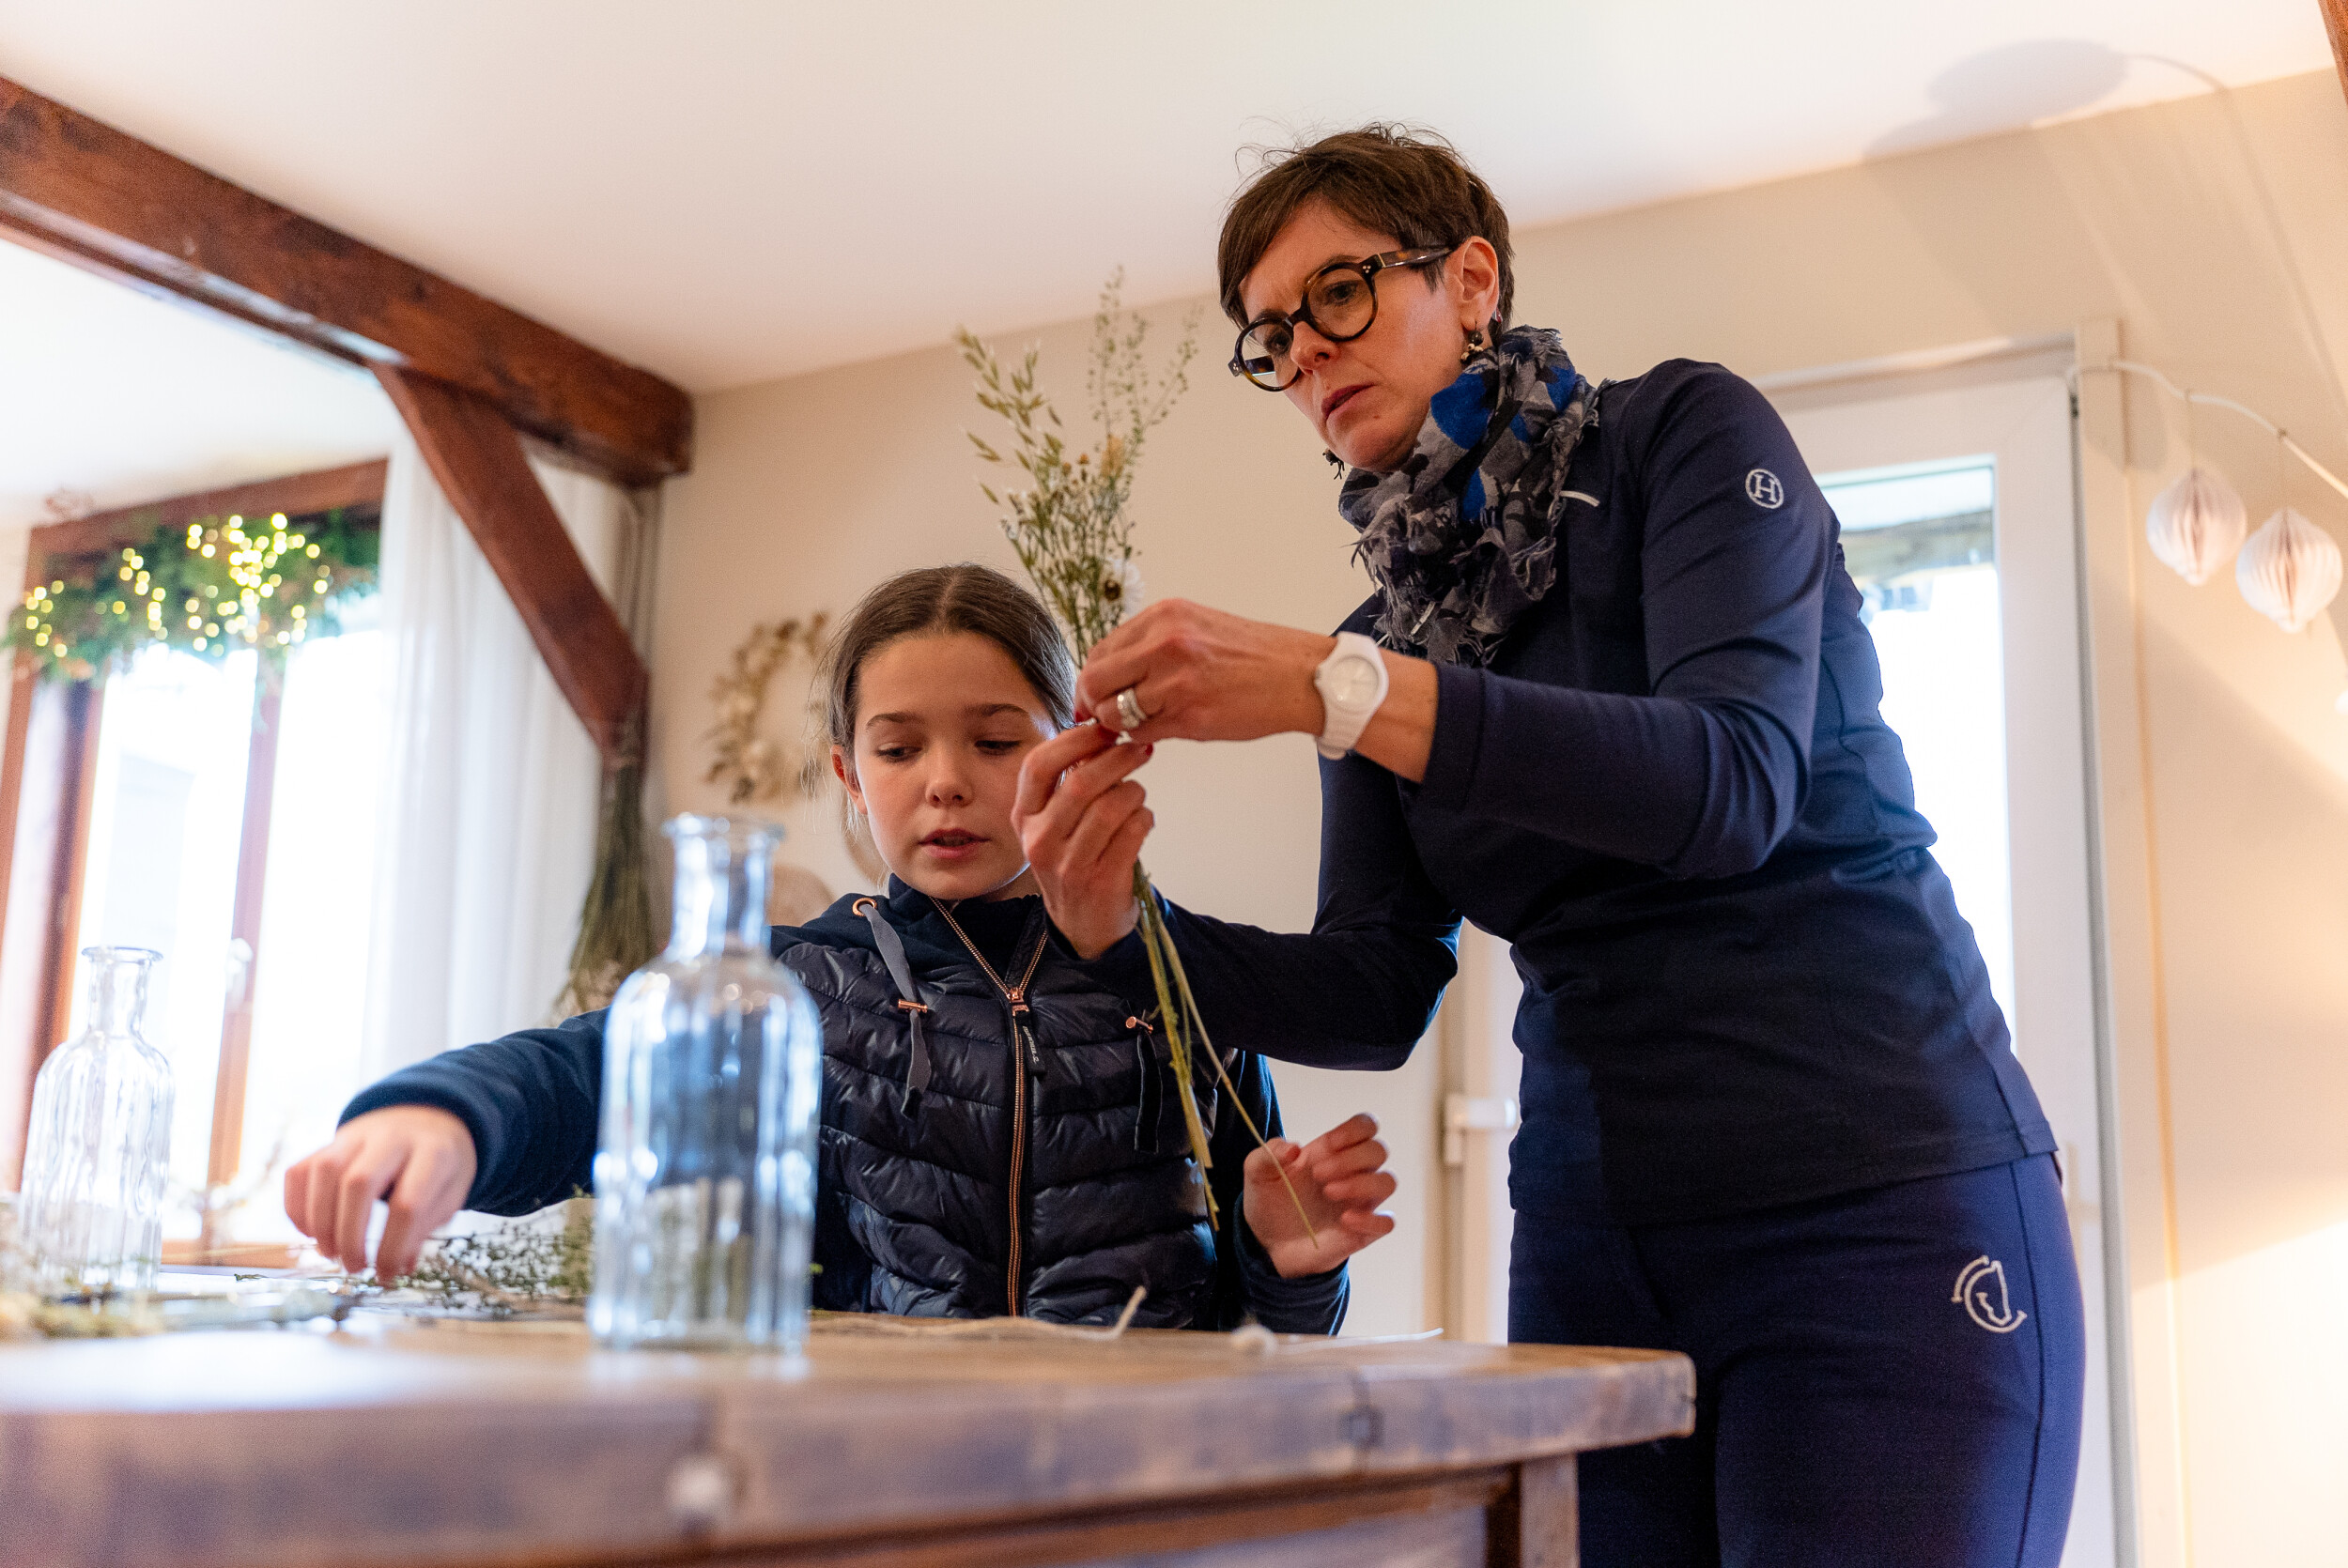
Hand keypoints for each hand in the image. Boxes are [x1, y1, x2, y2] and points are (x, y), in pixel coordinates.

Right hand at [282, 1106, 477, 1278]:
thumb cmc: (439, 1167)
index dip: (392, 1248)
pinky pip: (300, 1170)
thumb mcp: (449, 1194)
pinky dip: (297, 1206)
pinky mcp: (330, 1141)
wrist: (427, 1117)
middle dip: (350, 1235)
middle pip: (358, 1182)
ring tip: (330, 1253)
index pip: (408, 1204)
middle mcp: (393, 1137)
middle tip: (353, 1267)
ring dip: (321, 1221)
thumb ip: (424, 1228)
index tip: (385, 1276)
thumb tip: (396, 1268)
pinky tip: (311, 1232)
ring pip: (325, 1171)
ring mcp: (358, 1134)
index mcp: (434, 1153)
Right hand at [1014, 723, 1155, 958]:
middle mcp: (1039, 840)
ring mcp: (1068, 864)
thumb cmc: (1074, 860)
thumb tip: (1099, 733)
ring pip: (1112, 806)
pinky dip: (1145, 818)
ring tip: (1138, 795)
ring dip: (1135, 792)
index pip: (1039, 765)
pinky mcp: (1100, 881)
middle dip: (1117, 759)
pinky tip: (1142, 822)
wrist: (1083, 924)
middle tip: (1140, 749)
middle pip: (1080, 782)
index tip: (1104, 728)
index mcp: (1024, 816)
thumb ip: (1069, 782)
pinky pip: (1133, 831)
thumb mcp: (1056, 822)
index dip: (1075, 740)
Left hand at [1076, 599, 1331, 745]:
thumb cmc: (1253, 655)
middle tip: (1103, 717)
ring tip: (1147, 720)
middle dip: (1094, 703)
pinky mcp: (1190, 716)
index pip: (1101, 650)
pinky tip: (1167, 728)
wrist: (1300, 676)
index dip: (1090, 679)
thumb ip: (1152, 643)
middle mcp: (1166, 644)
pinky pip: (1142, 733)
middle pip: (1096, 680)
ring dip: (1123, 723)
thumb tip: (1110, 672)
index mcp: (1165, 617)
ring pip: (1116, 711)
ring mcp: (1176, 681)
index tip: (1092, 696)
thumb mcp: (1197, 626)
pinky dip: (1146, 736)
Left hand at [1242, 1113, 1397, 1278]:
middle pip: (1379, 1150)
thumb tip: (1293, 1148)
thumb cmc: (1269, 1200)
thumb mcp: (1257, 1172)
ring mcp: (1361, 1202)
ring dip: (1362, 1183)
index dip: (1353, 1130)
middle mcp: (1353, 1173)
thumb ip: (1269, 1153)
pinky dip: (1371, 1219)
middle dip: (1350, 1159)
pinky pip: (1387, 1223)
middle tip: (1318, 1174)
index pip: (1366, 1126)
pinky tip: (1345, 1220)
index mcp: (1333, 1152)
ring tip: (1329, 1192)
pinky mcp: (1363, 1231)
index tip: (1328, 1144)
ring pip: (1388, 1182)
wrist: (1266, 1243)